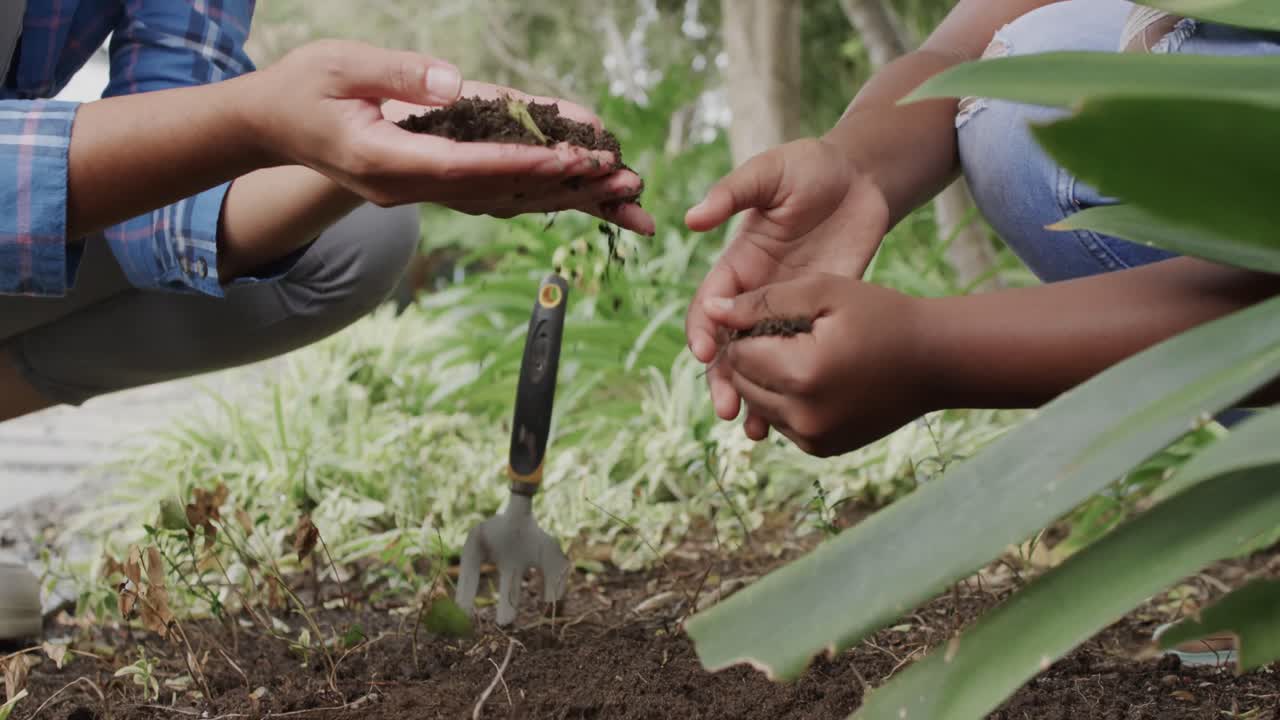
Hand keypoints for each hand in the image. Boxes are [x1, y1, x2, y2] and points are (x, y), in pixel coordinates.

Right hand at [243, 40, 653, 234]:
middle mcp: (407, 187)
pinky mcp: (428, 186)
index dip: (522, 163)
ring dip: (564, 198)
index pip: (465, 167)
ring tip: (622, 194)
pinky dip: (537, 191)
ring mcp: (418, 193)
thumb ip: (397, 74)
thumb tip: (453, 82)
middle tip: (626, 182)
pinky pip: (492, 194)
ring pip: (503, 200)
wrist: (270, 126)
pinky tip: (578, 191)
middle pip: (499, 193)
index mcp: (385, 161)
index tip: (572, 159)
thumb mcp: (338, 65)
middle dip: (565, 187)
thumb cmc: (300, 88)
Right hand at [684, 138, 890, 435]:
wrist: (864, 179)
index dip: (704, 329)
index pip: (711, 304)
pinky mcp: (822, 319)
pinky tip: (790, 421)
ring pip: (763, 363)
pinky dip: (792, 390)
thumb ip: (734, 193)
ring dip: (754, 397)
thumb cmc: (811, 167)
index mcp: (738, 262)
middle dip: (724, 378)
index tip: (706, 352)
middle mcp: (757, 293)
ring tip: (754, 431)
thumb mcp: (771, 171)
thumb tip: (692, 219)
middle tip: (728, 408)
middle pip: (730, 347)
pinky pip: (801, 359)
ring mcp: (790, 310)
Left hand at [702, 274, 930, 456]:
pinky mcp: (820, 449)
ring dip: (768, 380)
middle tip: (792, 335)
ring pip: (758, 405)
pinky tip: (817, 378)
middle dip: (756, 357)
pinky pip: (781, 422)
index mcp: (802, 373)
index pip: (738, 354)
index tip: (779, 316)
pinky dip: (787, 401)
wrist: (935, 361)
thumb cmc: (880, 315)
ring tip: (805, 354)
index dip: (750, 330)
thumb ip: (763, 300)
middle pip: (743, 383)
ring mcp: (812, 439)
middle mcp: (803, 416)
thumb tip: (712, 310)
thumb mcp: (823, 292)